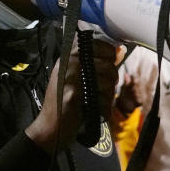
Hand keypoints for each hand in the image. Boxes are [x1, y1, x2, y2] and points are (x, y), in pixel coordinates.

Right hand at [25, 36, 117, 153]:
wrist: (50, 127)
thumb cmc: (64, 102)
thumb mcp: (75, 77)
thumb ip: (95, 62)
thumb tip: (119, 50)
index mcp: (67, 56)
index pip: (98, 43)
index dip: (108, 54)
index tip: (106, 65)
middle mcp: (68, 63)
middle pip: (107, 63)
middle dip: (112, 77)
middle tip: (104, 87)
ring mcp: (71, 78)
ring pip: (108, 79)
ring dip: (108, 94)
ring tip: (98, 101)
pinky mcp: (75, 94)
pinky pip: (103, 95)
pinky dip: (104, 106)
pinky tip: (96, 110)